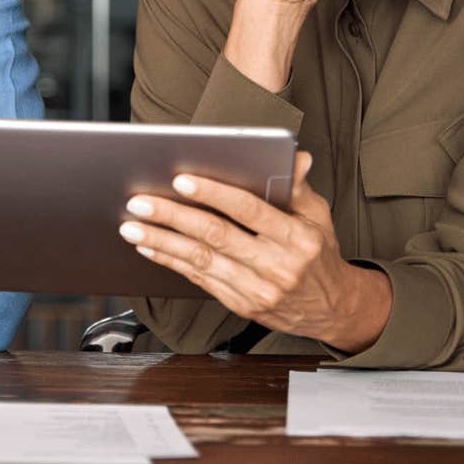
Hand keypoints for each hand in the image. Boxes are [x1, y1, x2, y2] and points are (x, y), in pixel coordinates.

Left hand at [119, 151, 392, 352]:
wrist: (333, 309)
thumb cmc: (319, 253)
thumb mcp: (318, 216)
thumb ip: (298, 186)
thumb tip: (294, 155)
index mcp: (297, 238)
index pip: (249, 210)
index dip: (213, 193)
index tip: (180, 180)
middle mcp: (277, 266)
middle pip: (216, 235)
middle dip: (173, 216)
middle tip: (139, 201)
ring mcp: (258, 289)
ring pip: (201, 260)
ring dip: (161, 241)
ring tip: (131, 225)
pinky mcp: (241, 305)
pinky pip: (199, 280)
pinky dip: (170, 262)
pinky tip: (148, 246)